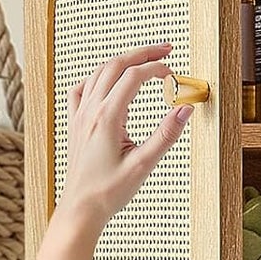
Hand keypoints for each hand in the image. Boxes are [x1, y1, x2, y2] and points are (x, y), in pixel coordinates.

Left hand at [57, 43, 192, 229]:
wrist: (81, 209)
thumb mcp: (144, 165)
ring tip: (142, 61)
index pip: (133, 77)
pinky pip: (82, 89)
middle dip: (141, 53)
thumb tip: (184, 109)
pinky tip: (106, 82)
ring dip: (121, 62)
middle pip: (115, 65)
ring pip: (99, 73)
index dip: (156, 68)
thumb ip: (166, 135)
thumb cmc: (108, 192)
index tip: (172, 73)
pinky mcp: (76, 124)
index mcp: (107, 118)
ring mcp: (80, 115)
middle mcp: (90, 111)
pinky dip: (97, 78)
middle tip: (164, 50)